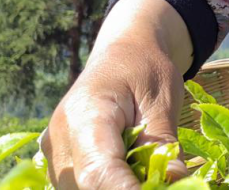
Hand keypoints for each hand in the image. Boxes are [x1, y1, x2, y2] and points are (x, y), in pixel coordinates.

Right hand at [41, 40, 187, 188]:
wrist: (122, 52)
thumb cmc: (145, 69)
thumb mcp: (163, 100)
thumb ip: (163, 143)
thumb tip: (173, 182)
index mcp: (86, 114)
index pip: (98, 171)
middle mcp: (59, 137)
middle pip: (87, 186)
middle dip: (125, 189)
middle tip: (162, 181)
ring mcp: (54, 151)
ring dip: (117, 187)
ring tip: (148, 176)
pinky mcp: (59, 161)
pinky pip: (80, 185)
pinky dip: (108, 184)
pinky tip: (131, 174)